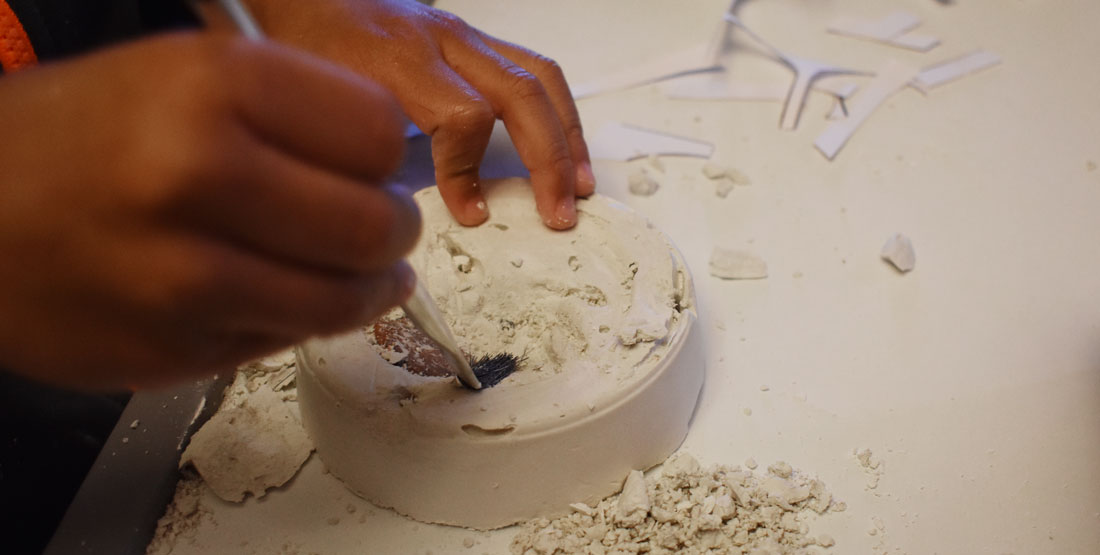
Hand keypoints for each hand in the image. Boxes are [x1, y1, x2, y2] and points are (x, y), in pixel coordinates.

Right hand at [0, 34, 416, 389]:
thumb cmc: (75, 139)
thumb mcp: (182, 75)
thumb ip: (293, 110)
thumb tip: (388, 165)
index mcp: (211, 86)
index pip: (376, 134)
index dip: (383, 154)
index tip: (373, 165)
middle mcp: (196, 175)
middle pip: (375, 224)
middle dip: (393, 228)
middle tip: (384, 225)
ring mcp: (184, 276)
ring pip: (345, 298)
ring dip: (367, 287)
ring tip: (362, 273)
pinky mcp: (173, 350)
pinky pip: (286, 339)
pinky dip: (297, 319)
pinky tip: (276, 293)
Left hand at [243, 0, 595, 228]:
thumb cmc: (308, 51)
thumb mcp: (323, 109)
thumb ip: (367, 156)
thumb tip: (408, 215)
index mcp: (399, 59)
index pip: (461, 114)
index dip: (471, 173)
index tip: (472, 214)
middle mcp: (443, 41)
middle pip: (521, 92)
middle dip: (550, 158)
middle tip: (560, 211)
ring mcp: (464, 36)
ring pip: (540, 77)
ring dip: (568, 135)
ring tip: (580, 183)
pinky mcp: (474, 39)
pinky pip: (532, 69)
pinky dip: (556, 112)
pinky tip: (562, 146)